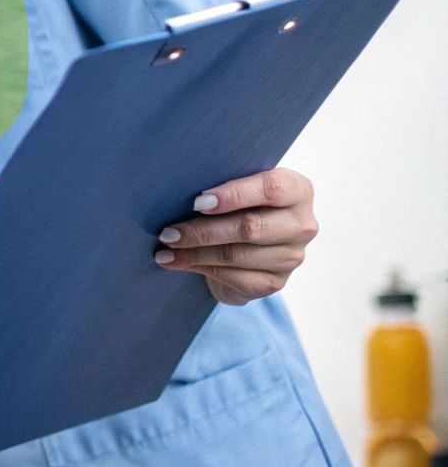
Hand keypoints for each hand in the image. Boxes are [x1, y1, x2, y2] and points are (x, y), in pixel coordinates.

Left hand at [152, 168, 317, 305]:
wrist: (246, 243)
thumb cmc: (236, 205)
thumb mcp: (236, 187)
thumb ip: (222, 184)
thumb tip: (180, 188)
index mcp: (297, 190)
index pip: (271, 189)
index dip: (234, 195)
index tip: (198, 202)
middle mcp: (301, 225)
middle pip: (250, 227)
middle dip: (203, 230)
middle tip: (169, 232)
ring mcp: (291, 257)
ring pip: (237, 255)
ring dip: (195, 253)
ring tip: (165, 249)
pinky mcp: (275, 282)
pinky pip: (234, 278)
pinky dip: (200, 269)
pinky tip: (177, 263)